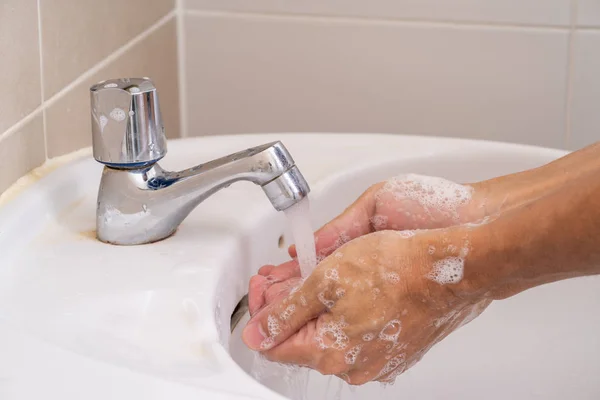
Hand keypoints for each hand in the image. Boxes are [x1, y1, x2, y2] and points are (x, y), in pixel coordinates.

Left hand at [242, 227, 490, 384]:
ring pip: (329, 336)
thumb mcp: (325, 280)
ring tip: (318, 276)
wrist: (451, 268)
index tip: (264, 288)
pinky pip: (356, 335)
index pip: (274, 345)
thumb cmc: (396, 268)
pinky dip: (345, 313)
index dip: (263, 314)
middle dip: (289, 307)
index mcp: (330, 352)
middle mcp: (353, 367)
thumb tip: (258, 333)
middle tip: (287, 275)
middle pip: (302, 340)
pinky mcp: (394, 350)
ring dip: (317, 308)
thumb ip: (286, 311)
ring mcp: (376, 361)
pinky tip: (348, 288)